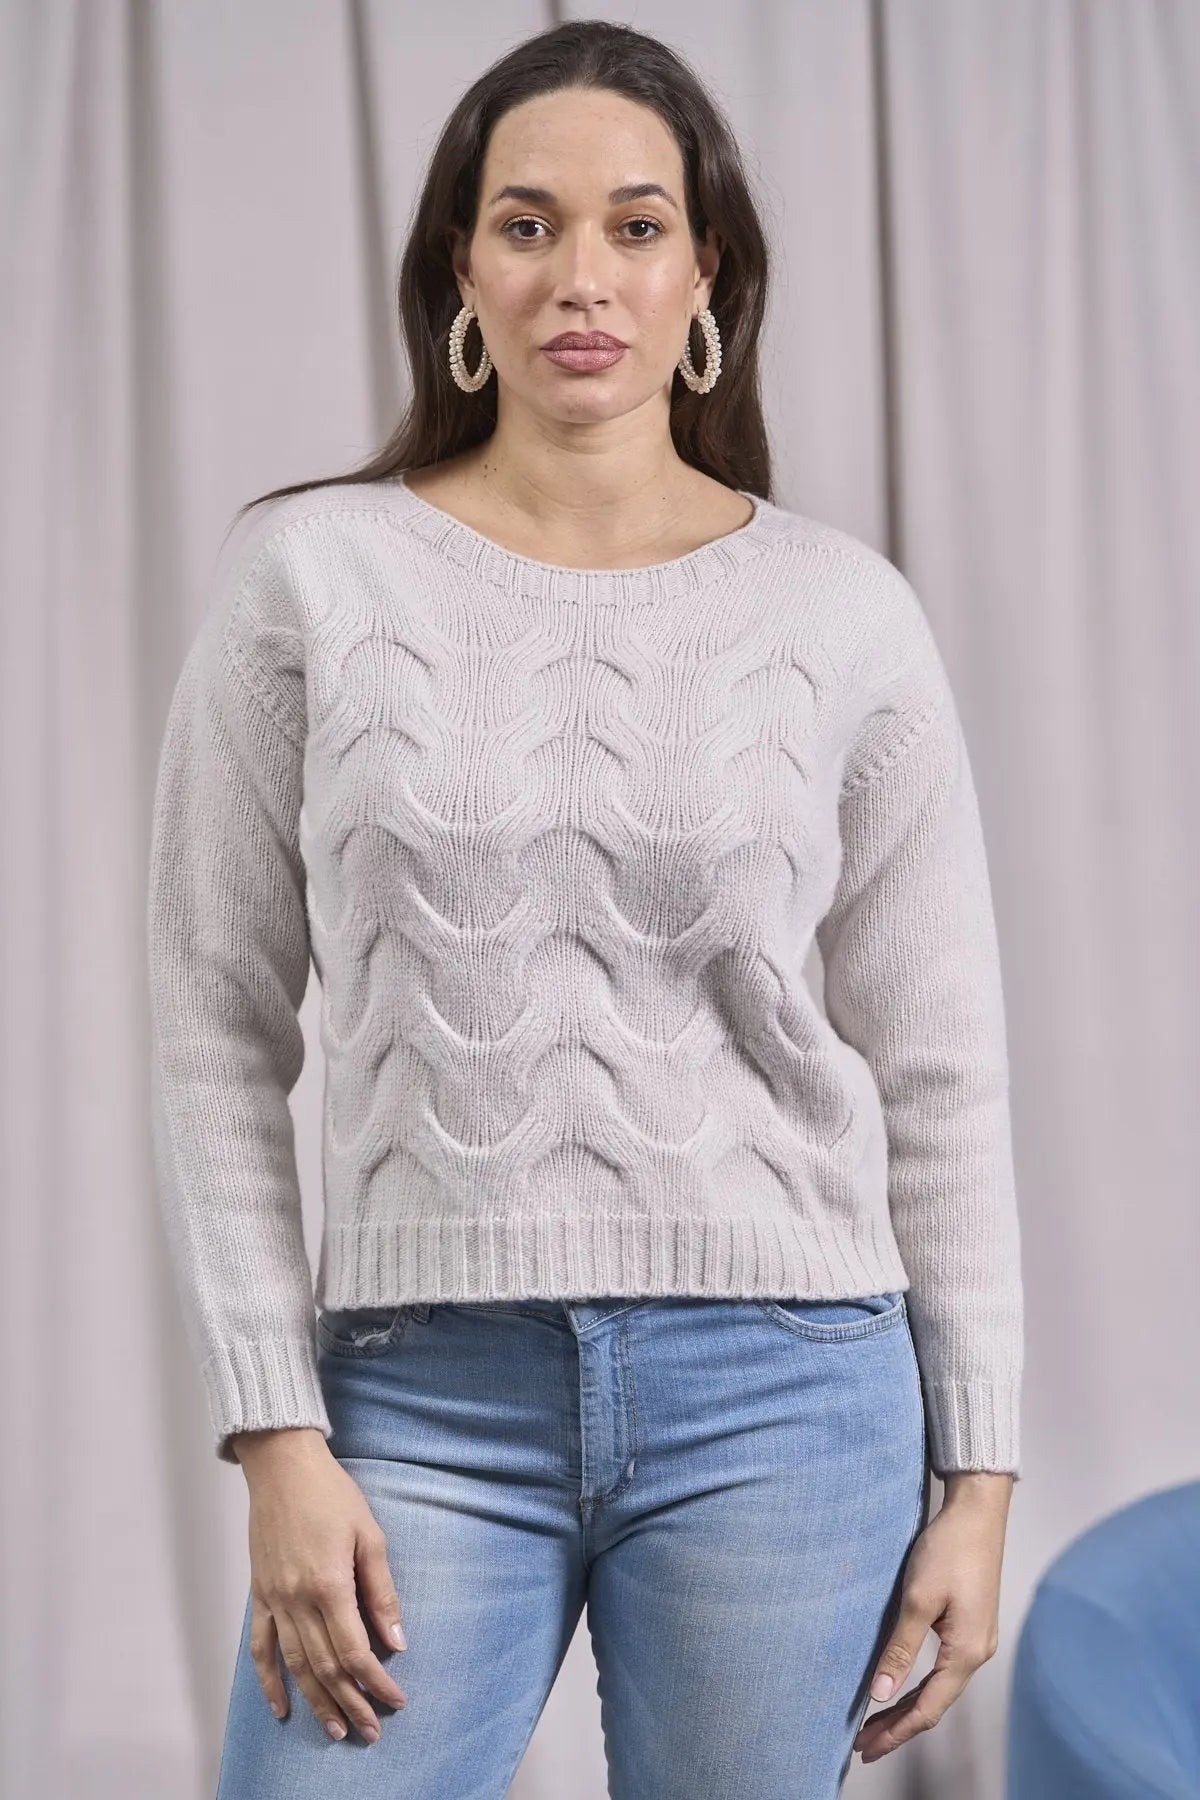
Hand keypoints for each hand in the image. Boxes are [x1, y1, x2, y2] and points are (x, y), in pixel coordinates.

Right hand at [233, 1428, 408, 1742]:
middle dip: (351, 1702)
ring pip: (295, 1665)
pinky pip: (262, 1647)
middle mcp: (297, 1600)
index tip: (396, 1701)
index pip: (355, 1650)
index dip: (377, 1681)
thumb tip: (397, 1640)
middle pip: (325, 1666)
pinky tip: (282, 1706)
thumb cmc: (332, 1494)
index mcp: (329, 1584)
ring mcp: (274, 1600)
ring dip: (316, 1701)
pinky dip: (269, 1681)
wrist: (282, 1467)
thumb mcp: (369, 1534)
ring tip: (337, 1729)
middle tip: (371, 1731)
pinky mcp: (260, 1595)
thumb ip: (382, 1592)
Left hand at [854, 1472, 1012, 1763]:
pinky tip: (900, 1684)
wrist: (977, 1513)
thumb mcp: (917, 1599)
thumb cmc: (948, 1550)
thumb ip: (900, 1648)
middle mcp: (976, 1654)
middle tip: (863, 1744)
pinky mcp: (970, 1626)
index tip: (865, 1748)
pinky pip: (942, 1669)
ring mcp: (976, 1641)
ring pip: (938, 1688)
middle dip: (899, 1726)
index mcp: (966, 1653)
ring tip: (874, 1721)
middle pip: (934, 1704)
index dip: (896, 1732)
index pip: (927, 1709)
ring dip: (908, 1707)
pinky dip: (919, 1685)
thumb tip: (880, 1694)